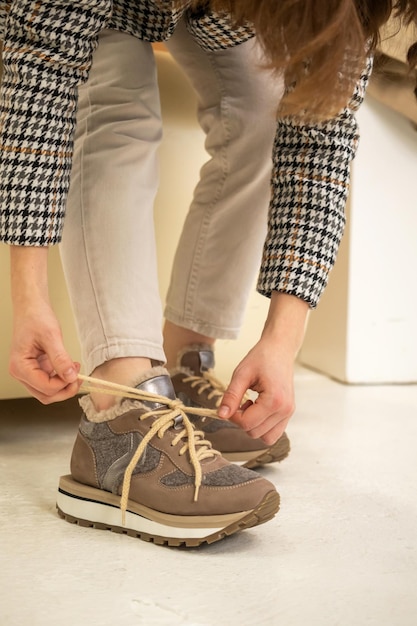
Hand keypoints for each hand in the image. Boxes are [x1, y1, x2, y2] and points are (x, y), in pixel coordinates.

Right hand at [9, 245, 80, 402]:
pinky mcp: (35, 369)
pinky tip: (69, 367)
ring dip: (64, 386)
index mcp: (20, 366)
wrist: (31, 308)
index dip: (63, 384)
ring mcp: (27, 373)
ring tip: (75, 371)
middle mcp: (21, 372)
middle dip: (65, 389)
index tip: (77, 374)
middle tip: (79, 377)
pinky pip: (49, 382)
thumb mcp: (51, 336)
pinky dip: (61, 379)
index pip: (45, 387)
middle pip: (46, 395)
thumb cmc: (36, 317)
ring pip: (47, 392)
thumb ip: (61, 358)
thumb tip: (71, 376)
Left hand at [218, 337, 294, 443]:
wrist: (280, 349)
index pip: (247, 424)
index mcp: (275, 400)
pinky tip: (258, 409)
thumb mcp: (241, 374)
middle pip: (255, 432)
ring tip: (250, 405)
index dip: (233, 416)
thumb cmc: (262, 357)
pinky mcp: (288, 413)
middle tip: (240, 401)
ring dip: (253, 426)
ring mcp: (289, 413)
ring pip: (265, 437)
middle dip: (242, 420)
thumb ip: (231, 396)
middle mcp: (285, 410)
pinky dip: (262, 426)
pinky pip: (273, 432)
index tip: (230, 403)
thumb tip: (221, 415)